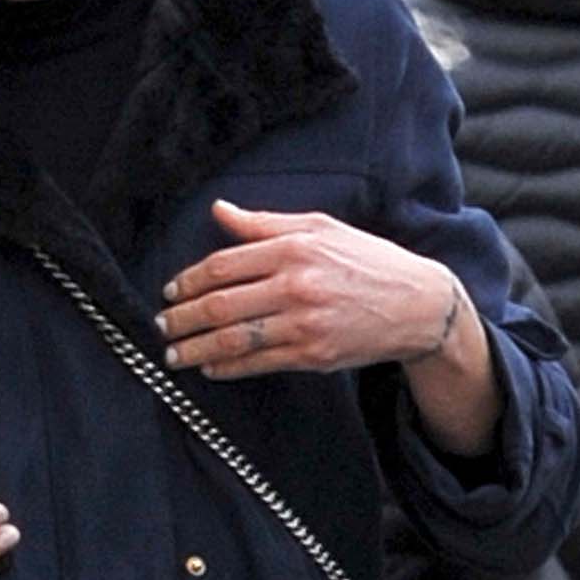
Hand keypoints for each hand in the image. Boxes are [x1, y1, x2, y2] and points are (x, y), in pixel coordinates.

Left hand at [157, 200, 463, 380]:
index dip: (190, 281)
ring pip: (234, 339)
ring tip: (174, 354)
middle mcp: (296, 285)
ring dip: (196, 349)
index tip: (170, 292)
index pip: (224, 265)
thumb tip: (219, 211)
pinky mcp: (313, 355)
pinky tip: (210, 368)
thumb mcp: (320, 228)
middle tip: (161, 327)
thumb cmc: (367, 261)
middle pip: (221, 305)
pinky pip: (258, 363)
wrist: (417, 304)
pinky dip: (228, 368)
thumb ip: (265, 223)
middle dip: (183, 319)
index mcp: (294, 248)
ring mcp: (304, 323)